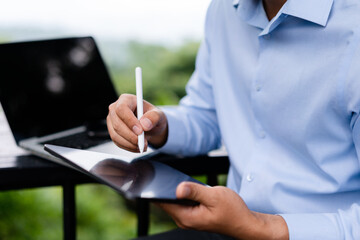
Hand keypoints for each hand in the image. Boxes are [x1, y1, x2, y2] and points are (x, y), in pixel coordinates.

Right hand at [107, 94, 167, 151]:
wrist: (149, 125)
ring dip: (130, 143)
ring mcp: (112, 121)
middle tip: (143, 143)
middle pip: (117, 123)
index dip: (129, 121)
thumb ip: (154, 117)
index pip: (122, 109)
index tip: (140, 131)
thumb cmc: (153, 117)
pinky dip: (128, 147)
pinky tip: (138, 147)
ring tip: (143, 146)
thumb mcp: (159, 115)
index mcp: (126, 100)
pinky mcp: (113, 132)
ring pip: (115, 135)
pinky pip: (117, 142)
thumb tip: (145, 125)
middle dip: (130, 136)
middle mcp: (115, 109)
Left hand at [158, 182, 288, 239]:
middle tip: (156, 171)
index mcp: (187, 217)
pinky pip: (181, 203)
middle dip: (162, 187)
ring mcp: (189, 218)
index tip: (148, 176)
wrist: (245, 222)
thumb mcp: (215, 196)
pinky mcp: (194, 215)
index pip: (163, 202)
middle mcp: (185, 220)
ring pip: (174, 201)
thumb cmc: (233, 211)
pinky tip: (182, 184)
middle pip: (166, 201)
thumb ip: (195, 191)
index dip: (154, 189)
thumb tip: (178, 188)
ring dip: (172, 190)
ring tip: (168, 176)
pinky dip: (180, 193)